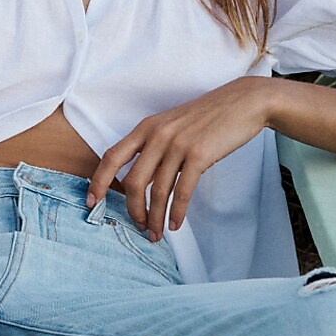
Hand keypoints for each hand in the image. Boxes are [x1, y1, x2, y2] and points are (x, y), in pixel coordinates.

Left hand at [87, 78, 273, 239]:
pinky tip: (175, 224)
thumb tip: (141, 180)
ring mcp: (178, 144)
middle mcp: (157, 135)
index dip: (98, 182)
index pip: (111, 157)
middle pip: (132, 182)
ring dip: (155, 217)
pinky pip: (182, 191)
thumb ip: (154, 147)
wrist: (244, 102)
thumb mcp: (172, 125)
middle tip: (139, 227)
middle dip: (132, 210)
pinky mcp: (200, 154)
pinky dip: (176, 212)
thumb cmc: (208, 117)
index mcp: (146, 127)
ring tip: (156, 233)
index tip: (92, 203)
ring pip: (157, 191)